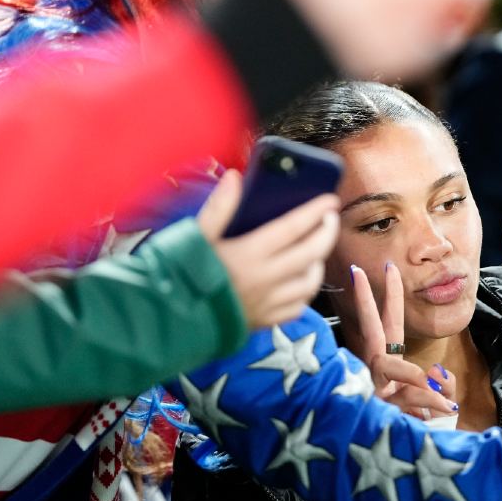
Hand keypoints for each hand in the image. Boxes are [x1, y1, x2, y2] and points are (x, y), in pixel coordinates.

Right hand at [197, 170, 339, 327]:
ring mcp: (268, 303)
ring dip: (319, 261)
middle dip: (327, 232)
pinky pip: (299, 306)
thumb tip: (235, 178)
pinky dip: (306, 290)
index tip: (329, 199)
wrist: (172, 320)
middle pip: (311, 253)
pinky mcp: (265, 322)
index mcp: (248, 254)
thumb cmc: (183, 274)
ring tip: (316, 246)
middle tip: (329, 217)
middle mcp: (264, 279)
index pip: (293, 227)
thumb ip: (219, 206)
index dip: (315, 211)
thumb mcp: (196, 236)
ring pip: (310, 281)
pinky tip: (301, 278)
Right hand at [351, 261, 457, 418]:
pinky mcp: (376, 409)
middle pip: (374, 329)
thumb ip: (437, 387)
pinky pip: (410, 398)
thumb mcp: (427, 403)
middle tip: (374, 269)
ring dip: (423, 385)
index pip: (382, 325)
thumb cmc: (407, 426)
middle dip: (374, 299)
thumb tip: (443, 378)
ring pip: (399, 370)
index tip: (373, 268)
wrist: (389, 458)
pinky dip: (431, 404)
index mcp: (385, 364)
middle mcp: (375, 372)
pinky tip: (442, 415)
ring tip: (446, 405)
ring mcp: (373, 389)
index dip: (379, 298)